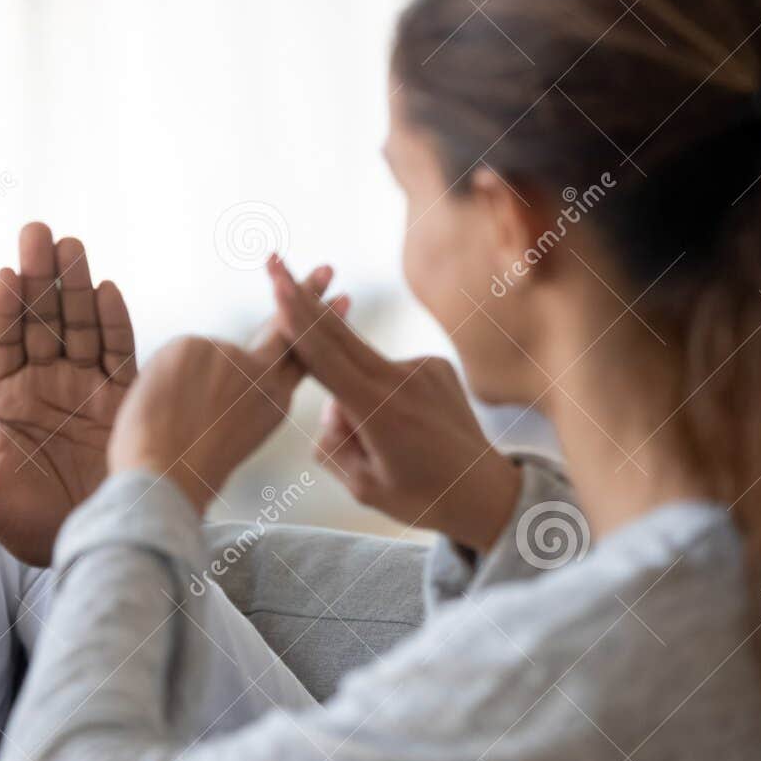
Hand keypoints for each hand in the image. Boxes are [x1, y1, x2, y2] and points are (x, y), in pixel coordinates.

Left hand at [0, 223, 134, 565]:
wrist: (100, 545)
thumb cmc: (37, 527)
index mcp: (10, 400)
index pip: (2, 343)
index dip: (3, 309)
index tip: (3, 275)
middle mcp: (48, 384)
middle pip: (42, 321)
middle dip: (40, 277)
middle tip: (36, 233)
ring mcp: (87, 387)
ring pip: (80, 326)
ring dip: (75, 286)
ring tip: (70, 246)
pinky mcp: (124, 400)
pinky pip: (120, 353)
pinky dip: (115, 322)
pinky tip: (107, 290)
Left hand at [106, 265, 339, 514]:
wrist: (165, 480)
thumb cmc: (186, 473)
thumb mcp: (231, 435)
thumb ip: (238, 396)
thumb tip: (226, 363)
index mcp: (275, 403)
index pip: (301, 355)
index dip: (319, 326)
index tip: (338, 299)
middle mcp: (262, 375)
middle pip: (284, 328)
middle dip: (306, 295)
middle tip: (326, 269)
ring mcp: (230, 357)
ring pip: (202, 355)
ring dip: (182, 380)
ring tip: (171, 419)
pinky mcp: (195, 345)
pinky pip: (173, 355)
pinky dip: (160, 378)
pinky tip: (160, 405)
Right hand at [267, 257, 521, 549]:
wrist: (487, 494)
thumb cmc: (421, 498)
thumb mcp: (361, 486)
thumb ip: (332, 441)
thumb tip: (331, 404)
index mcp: (380, 411)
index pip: (326, 357)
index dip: (297, 320)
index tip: (277, 285)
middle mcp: (403, 380)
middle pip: (338, 333)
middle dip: (302, 300)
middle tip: (273, 262)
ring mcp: (424, 368)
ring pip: (361, 368)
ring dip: (353, 394)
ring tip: (389, 447)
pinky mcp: (437, 366)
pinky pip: (387, 374)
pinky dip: (380, 395)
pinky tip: (408, 430)